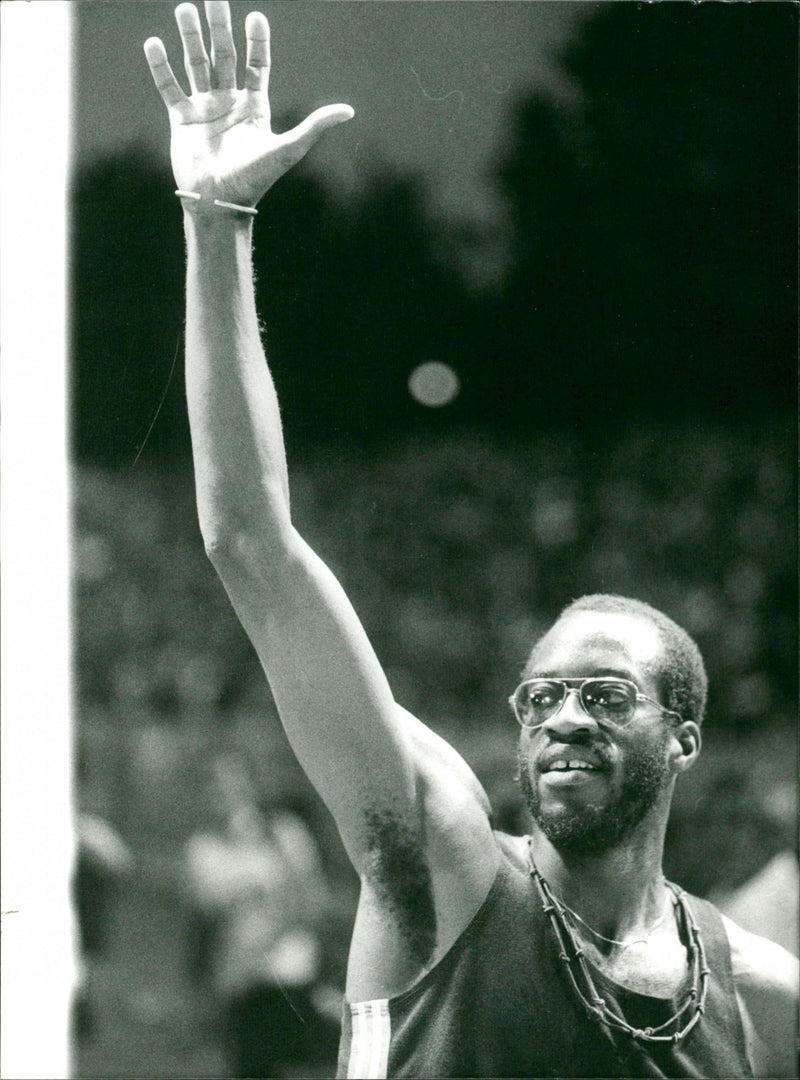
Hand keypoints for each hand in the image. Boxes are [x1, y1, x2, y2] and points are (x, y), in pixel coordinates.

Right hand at [144, 1, 353, 207]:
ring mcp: (205, 110)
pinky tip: (154, 43)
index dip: (256, 41)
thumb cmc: (254, 180)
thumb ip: (314, 127)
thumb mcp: (287, 149)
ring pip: (196, 65)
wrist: (219, 203)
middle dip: (220, 27)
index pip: (256, 65)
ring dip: (191, 37)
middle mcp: (229, 104)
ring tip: (185, 8)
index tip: (255, 15)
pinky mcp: (182, 120)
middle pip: (224, 56)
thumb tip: (349, 111)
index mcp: (254, 108)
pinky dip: (161, 67)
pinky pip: (170, 88)